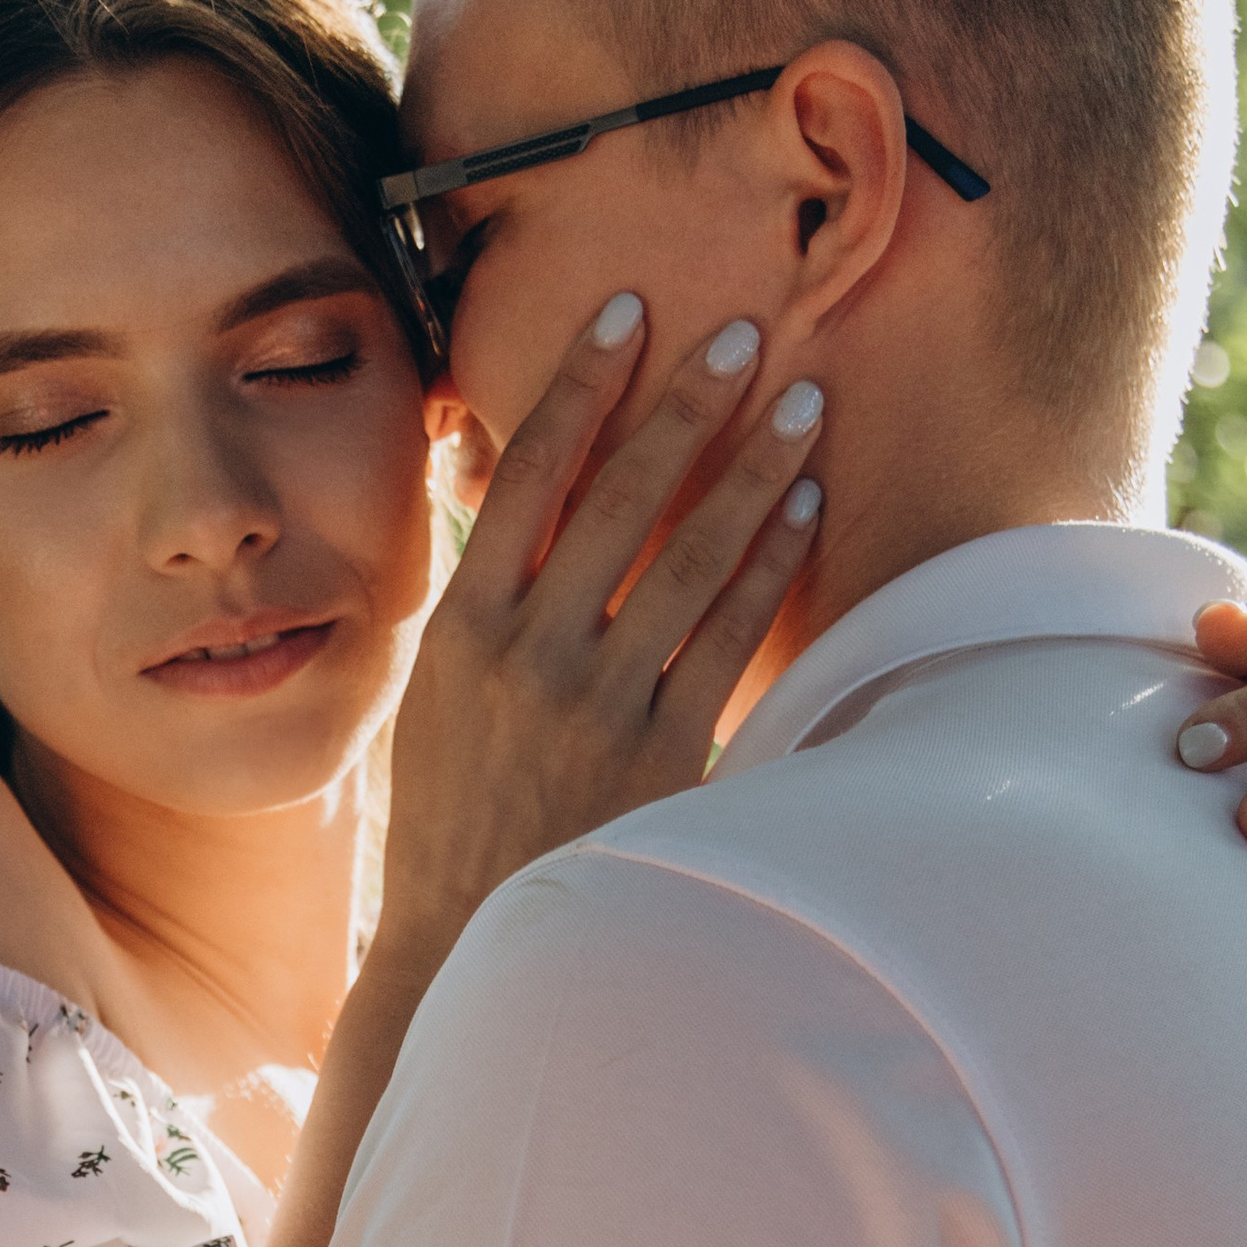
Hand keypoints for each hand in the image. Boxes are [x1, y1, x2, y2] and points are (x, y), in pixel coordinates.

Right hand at [373, 298, 821, 986]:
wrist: (475, 937)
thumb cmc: (458, 807)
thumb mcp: (438, 694)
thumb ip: (487, 596)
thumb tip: (524, 490)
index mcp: (462, 626)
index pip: (528, 473)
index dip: (582, 382)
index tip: (628, 309)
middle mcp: (528, 654)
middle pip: (620, 497)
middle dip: (686, 404)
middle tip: (742, 331)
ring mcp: (597, 702)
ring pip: (690, 557)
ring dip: (753, 468)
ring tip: (802, 399)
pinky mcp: (662, 752)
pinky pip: (730, 635)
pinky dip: (771, 562)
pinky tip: (807, 504)